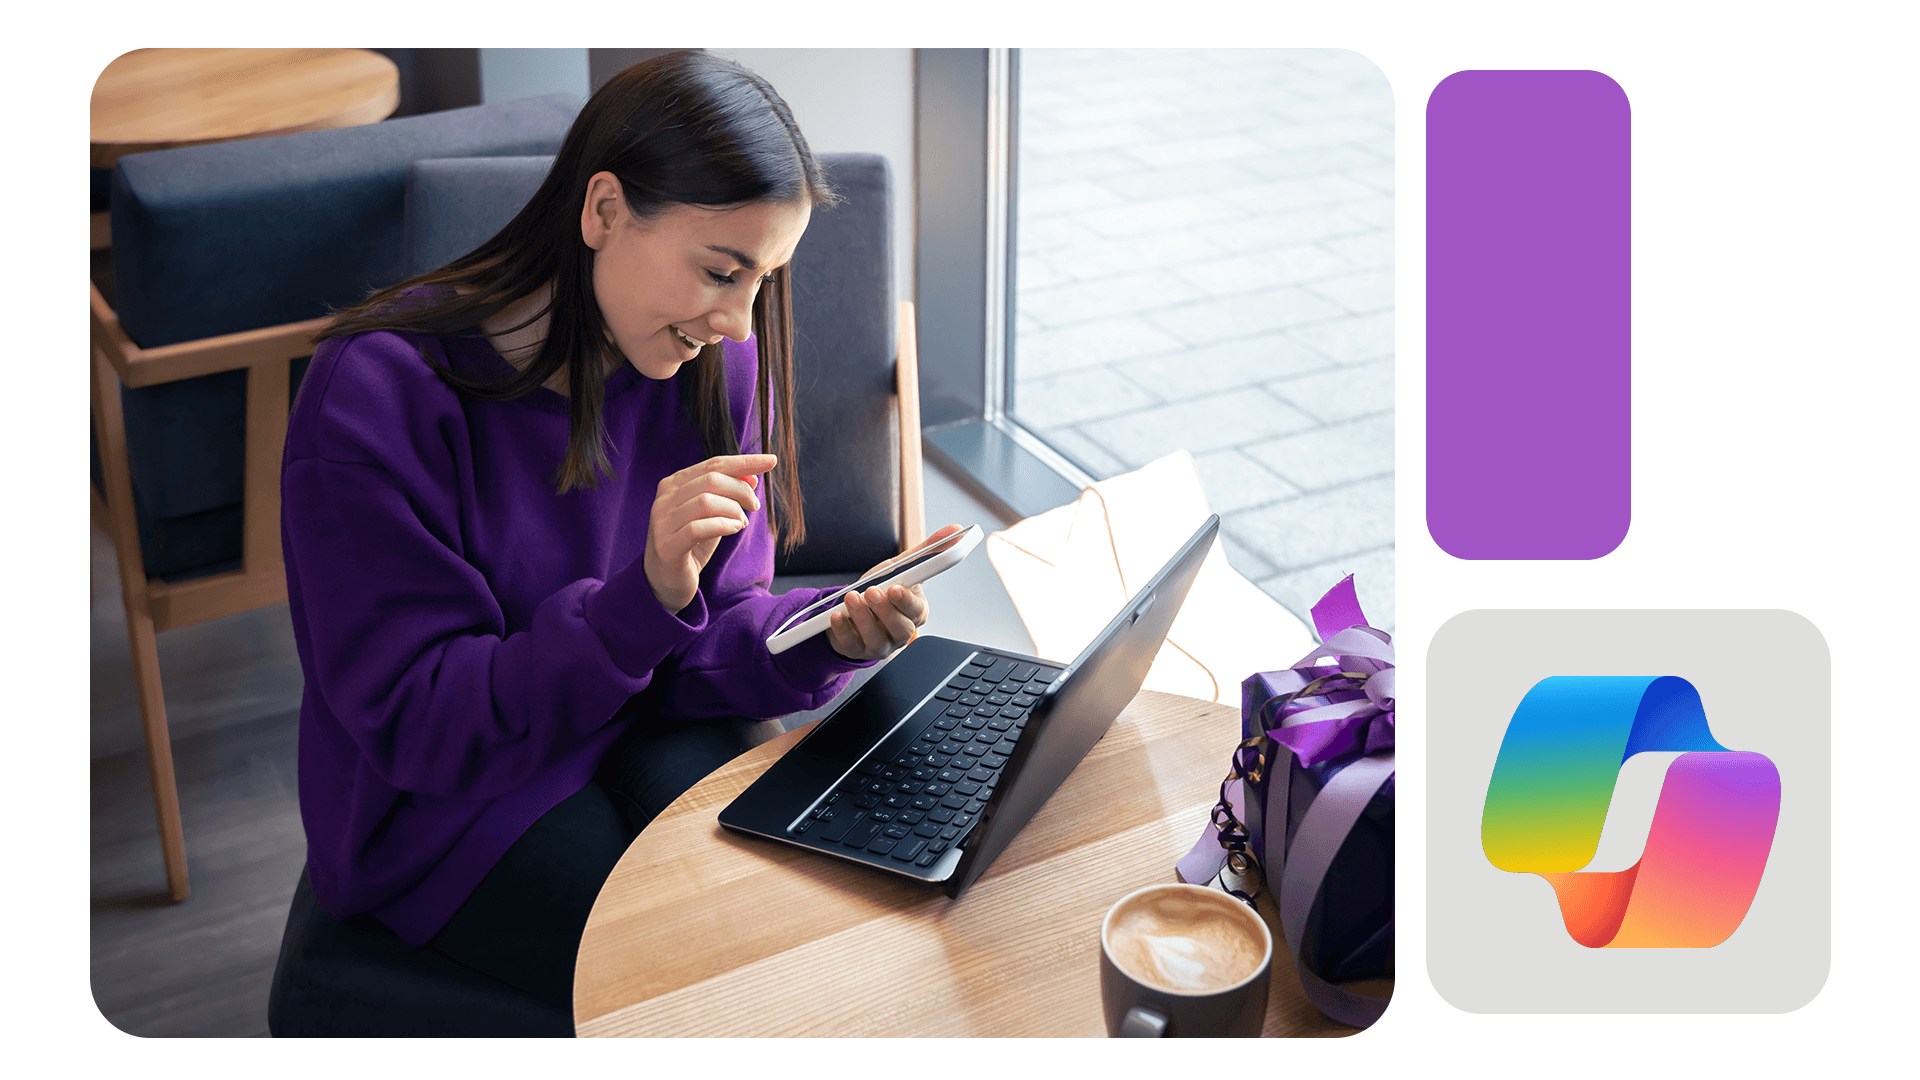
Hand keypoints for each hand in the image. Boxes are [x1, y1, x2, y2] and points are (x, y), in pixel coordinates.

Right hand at [644, 454, 777, 613]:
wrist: (666, 581)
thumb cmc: (692, 544)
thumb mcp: (714, 515)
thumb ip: (729, 495)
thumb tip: (753, 476)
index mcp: (674, 484)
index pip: (713, 464)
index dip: (744, 461)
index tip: (771, 460)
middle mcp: (664, 498)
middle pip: (711, 480)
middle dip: (741, 490)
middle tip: (754, 506)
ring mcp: (662, 521)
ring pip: (705, 501)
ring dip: (733, 510)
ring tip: (741, 522)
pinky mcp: (667, 546)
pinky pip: (699, 528)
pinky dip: (724, 526)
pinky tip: (734, 529)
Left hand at [825, 524, 963, 660]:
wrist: (854, 611)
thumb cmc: (882, 591)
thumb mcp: (900, 568)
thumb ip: (927, 551)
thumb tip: (956, 530)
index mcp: (915, 612)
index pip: (918, 610)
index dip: (907, 601)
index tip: (897, 587)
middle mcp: (901, 632)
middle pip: (901, 628)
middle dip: (885, 610)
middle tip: (871, 591)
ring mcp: (880, 645)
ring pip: (877, 639)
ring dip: (862, 618)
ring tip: (851, 598)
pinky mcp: (858, 651)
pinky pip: (851, 645)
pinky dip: (843, 629)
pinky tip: (838, 615)